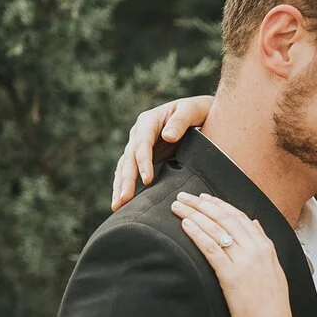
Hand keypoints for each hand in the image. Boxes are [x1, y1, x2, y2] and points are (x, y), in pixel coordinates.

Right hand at [112, 95, 214, 210]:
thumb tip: (167, 137)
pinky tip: (123, 202)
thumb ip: (180, 121)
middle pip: (129, 158)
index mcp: (149, 121)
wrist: (199, 113)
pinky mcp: (142, 157)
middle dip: (126, 180)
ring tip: (117, 206)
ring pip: (125, 167)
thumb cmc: (197, 110)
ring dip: (121, 187)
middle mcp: (139, 133)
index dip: (143, 162)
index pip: (142, 143)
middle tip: (124, 200)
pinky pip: (130, 172)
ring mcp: (138, 145)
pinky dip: (125, 186)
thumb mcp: (192, 110)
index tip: (147, 180)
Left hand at [171, 192, 295, 316]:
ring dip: (194, 214)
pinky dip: (197, 233)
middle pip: (225, 218)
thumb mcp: (273, 270)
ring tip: (178, 206)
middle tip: (184, 196)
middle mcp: (256, 250)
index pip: (239, 217)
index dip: (219, 205)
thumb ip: (264, 245)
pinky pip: (211, 247)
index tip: (204, 198)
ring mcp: (244, 262)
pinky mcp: (231, 275)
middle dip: (202, 204)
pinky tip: (185, 225)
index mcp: (266, 247)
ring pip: (215, 228)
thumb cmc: (271, 306)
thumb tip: (255, 225)